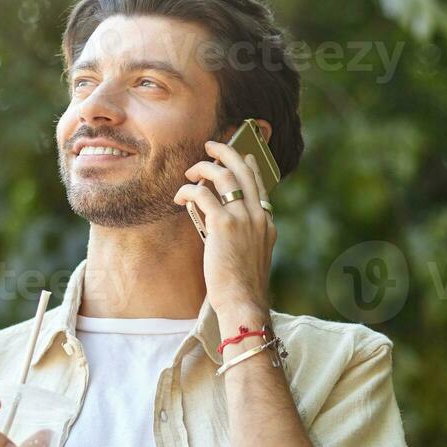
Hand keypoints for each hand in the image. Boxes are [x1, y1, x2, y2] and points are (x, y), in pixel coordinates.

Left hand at [174, 139, 275, 315]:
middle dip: (226, 152)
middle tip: (211, 145)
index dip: (249, 167)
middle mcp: (258, 216)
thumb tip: (220, 224)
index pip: (259, 185)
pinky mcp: (223, 224)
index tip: (242, 156)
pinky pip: (202, 194)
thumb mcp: (250, 257)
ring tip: (189, 171)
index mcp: (267, 223)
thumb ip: (243, 237)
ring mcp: (243, 217)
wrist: (243, 301)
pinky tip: (179, 197)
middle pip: (244, 170)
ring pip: (223, 175)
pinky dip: (188, 191)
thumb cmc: (241, 287)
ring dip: (203, 168)